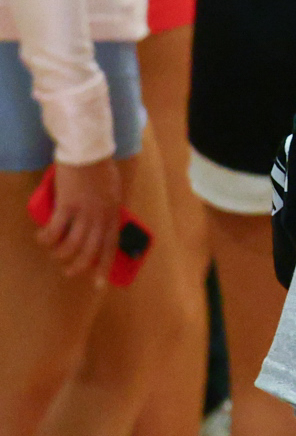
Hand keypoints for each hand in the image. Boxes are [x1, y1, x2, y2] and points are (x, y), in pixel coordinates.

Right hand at [35, 156, 126, 283]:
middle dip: (78, 266)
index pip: (110, 246)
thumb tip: (101, 220)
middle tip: (68, 272)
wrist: (88, 150)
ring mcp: (85, 212)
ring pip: (72, 245)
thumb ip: (108, 206)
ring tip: (53, 253)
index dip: (103, 266)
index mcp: (114, 213)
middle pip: (90, 251)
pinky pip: (55, 230)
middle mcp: (102, 216)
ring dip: (60, 254)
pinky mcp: (67, 205)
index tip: (98, 284)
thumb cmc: (99, 167)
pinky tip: (41, 239)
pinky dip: (47, 238)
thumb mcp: (112, 190)